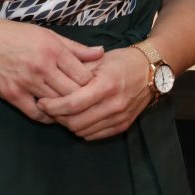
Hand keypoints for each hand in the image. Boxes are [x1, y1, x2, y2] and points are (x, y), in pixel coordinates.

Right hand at [0, 16, 104, 124]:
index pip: (84, 76)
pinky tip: (54, 114)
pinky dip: (48, 117)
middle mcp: (42, 67)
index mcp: (54, 50)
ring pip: (57, 104)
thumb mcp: (49, 35)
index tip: (96, 87)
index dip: (93, 84)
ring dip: (67, 109)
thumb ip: (76, 48)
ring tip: (75, 111)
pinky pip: (36, 113)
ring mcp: (26, 82)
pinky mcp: (12, 95)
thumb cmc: (17, 35)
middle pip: (73, 92)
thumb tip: (101, 53)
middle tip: (90, 104)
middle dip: (84, 99)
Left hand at [40, 46, 154, 141]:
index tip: (42, 101)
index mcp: (106, 85)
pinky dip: (82, 129)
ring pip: (82, 131)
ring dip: (68, 124)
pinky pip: (94, 135)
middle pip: (75, 122)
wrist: (152, 71)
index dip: (52, 106)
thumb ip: (76, 72)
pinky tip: (79, 118)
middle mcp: (114, 104)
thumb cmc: (123, 61)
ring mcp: (120, 117)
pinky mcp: (123, 125)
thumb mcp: (99, 60)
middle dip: (57, 117)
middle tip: (50, 108)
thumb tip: (51, 83)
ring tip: (63, 113)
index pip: (72, 104)